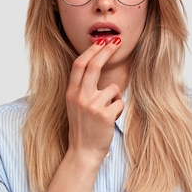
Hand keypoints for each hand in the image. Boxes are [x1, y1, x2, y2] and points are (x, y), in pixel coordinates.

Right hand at [65, 38, 124, 163]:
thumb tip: (97, 66)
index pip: (79, 65)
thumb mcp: (76, 105)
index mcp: (71, 93)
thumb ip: (83, 88)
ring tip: (106, 112)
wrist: (83, 151)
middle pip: (94, 66)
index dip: (92, 51)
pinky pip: (120, 102)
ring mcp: (92, 105)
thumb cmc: (83, 127)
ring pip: (113, 89)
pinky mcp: (105, 114)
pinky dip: (118, 110)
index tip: (101, 41)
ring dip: (115, 99)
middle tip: (117, 41)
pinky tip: (110, 120)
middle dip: (106, 51)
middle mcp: (79, 97)